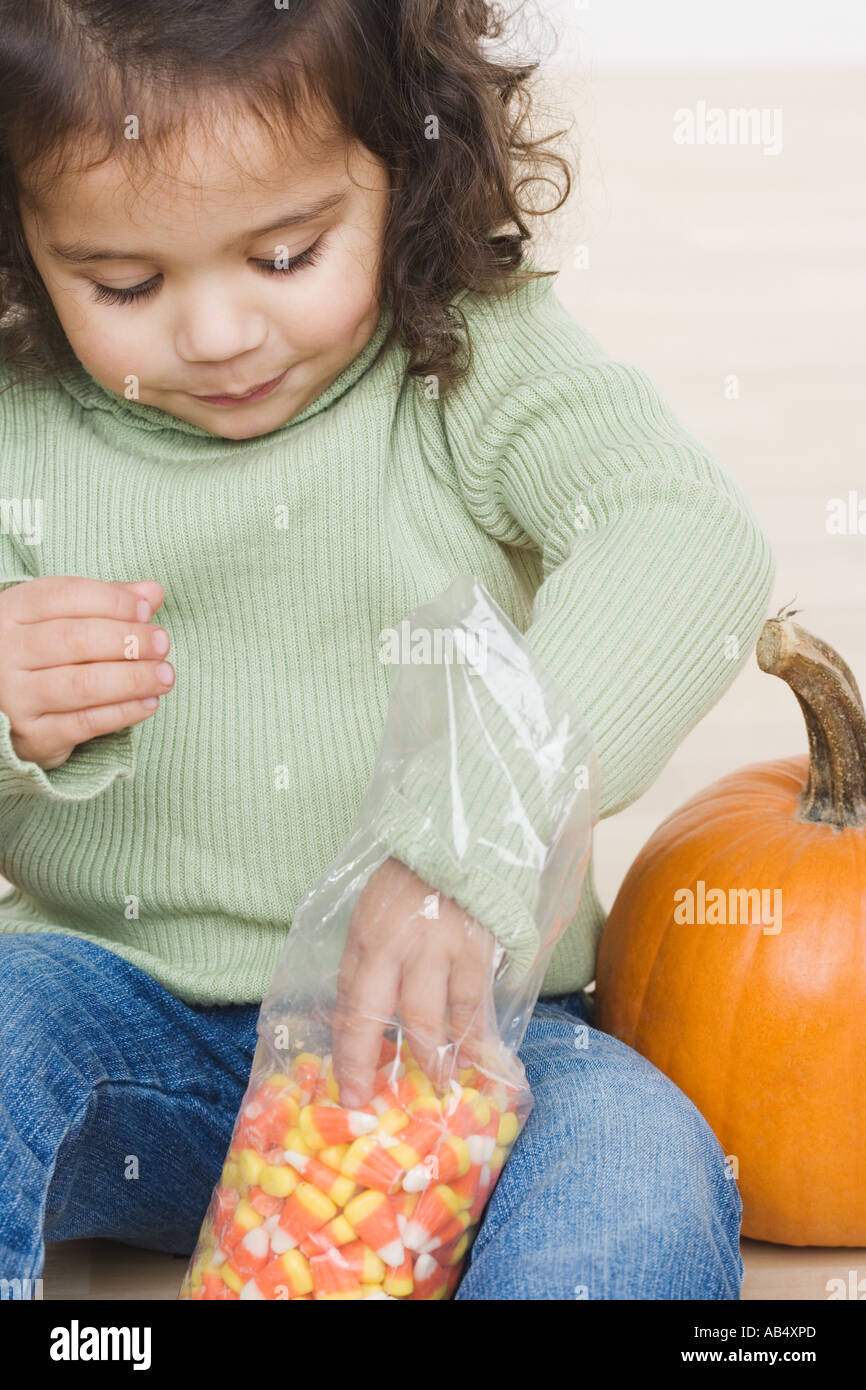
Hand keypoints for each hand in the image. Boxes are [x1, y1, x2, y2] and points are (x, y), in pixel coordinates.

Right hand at [0, 576, 172, 769]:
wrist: (4, 707)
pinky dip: (123, 712)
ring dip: (133, 679)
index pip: (66, 596)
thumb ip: (106, 602)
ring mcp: (16, 696)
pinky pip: (85, 723)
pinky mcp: (32, 736)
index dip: (113, 601)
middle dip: (128, 640)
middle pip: (76, 639)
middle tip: (163, 644)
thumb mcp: (61, 618)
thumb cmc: (42, 654)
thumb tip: (151, 592)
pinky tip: (149, 703)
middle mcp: (7, 652)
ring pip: (83, 684)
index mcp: (12, 612)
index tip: (146, 609)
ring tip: (165, 675)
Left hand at [332, 856, 506, 1107]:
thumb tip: (363, 1009)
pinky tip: (478, 1058)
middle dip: (367, 1066)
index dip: (346, 1050)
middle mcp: (395, 946)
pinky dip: (475, 1036)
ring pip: (427, 1020)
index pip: (349, 1003)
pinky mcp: (476, 949)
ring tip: (438, 1084)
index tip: (346, 1085)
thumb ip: (370, 955)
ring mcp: (437, 949)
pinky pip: (473, 1005)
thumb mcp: (376, 908)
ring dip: (431, 1059)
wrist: (465, 833)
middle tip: (368, 1102)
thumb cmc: (417, 875)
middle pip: (375, 1018)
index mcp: (366, 935)